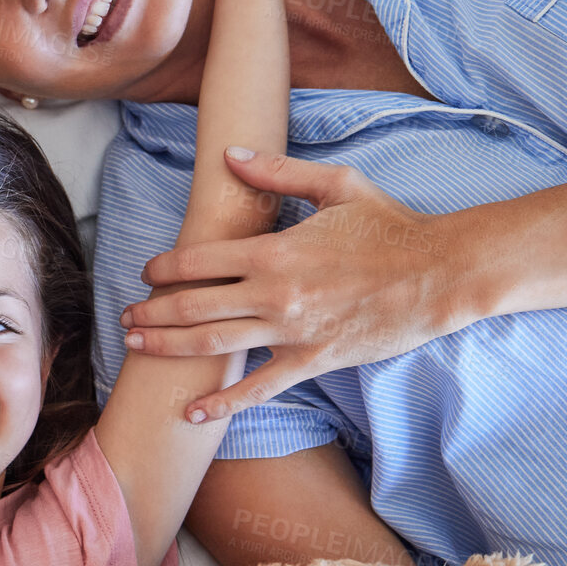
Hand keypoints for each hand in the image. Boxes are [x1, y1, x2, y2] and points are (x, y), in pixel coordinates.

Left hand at [117, 149, 473, 421]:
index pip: (197, 259)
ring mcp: (292, 332)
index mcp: (273, 250)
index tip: (148, 272)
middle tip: (125, 318)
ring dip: (168, 347)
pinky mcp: (313, 361)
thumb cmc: (389, 227)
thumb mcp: (336, 185)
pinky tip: (193, 411)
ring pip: (213, 344)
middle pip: (192, 305)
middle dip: (151, 312)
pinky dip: (224, 402)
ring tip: (136, 347)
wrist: (441, 274)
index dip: (163, 267)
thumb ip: (277, 172)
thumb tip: (230, 154)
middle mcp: (274, 293)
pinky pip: (260, 389)